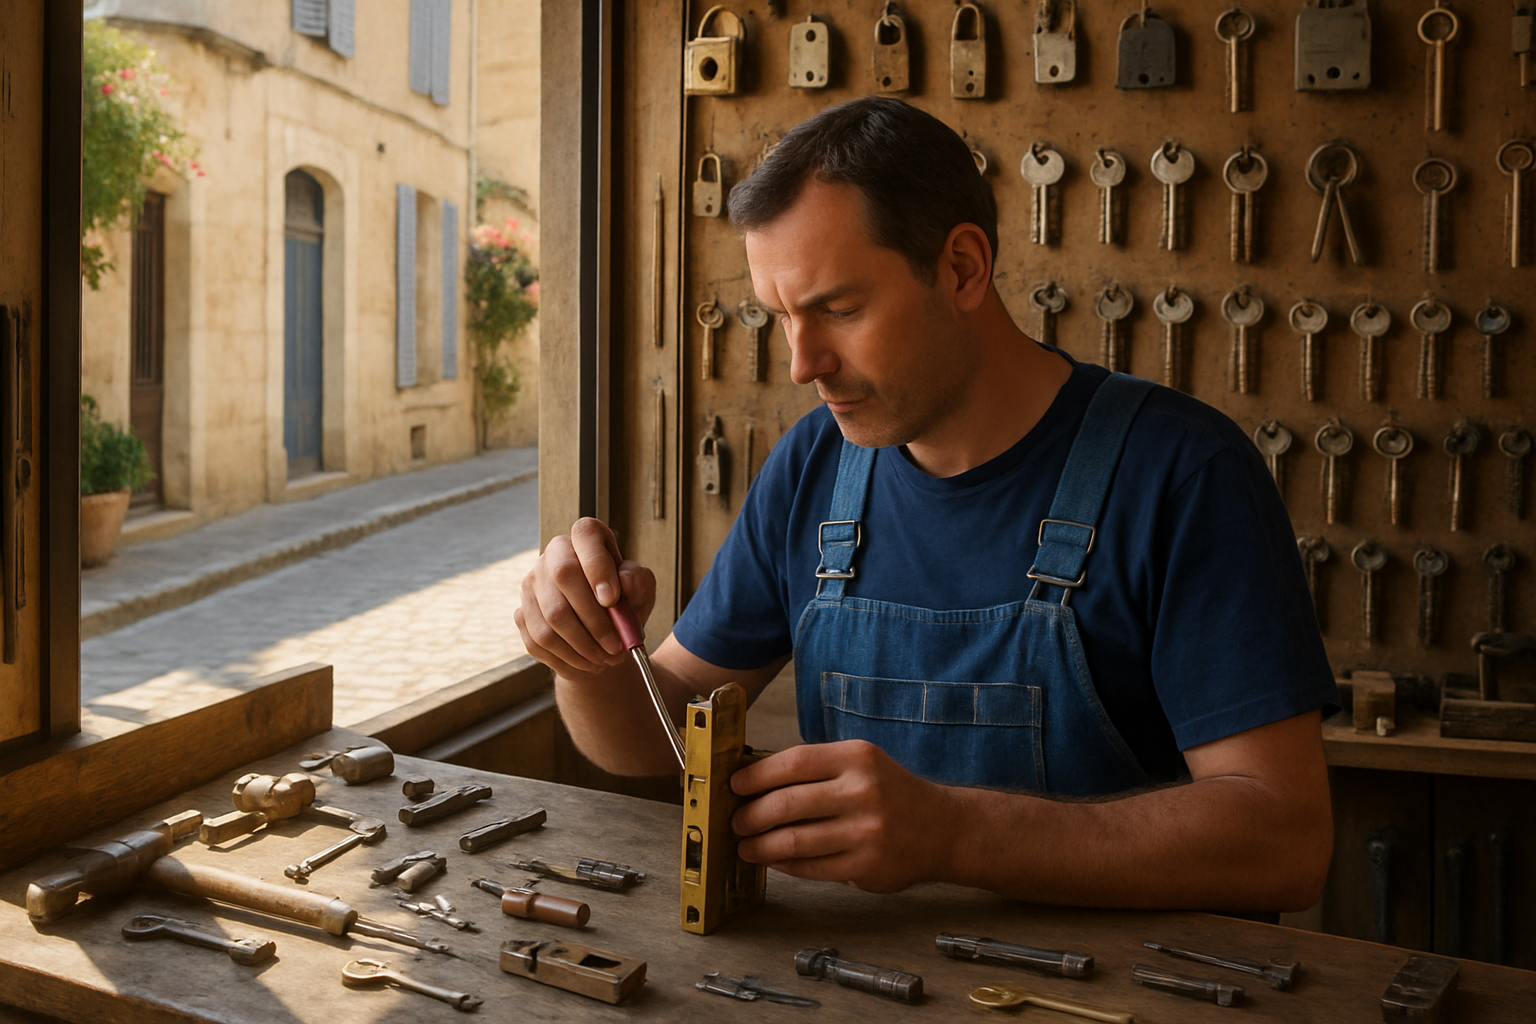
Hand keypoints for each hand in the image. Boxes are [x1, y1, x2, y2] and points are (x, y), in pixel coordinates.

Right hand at [516, 517, 656, 677]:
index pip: (585, 534)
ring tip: (607, 659)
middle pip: (564, 576)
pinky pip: (540, 640)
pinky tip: (587, 663)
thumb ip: (639, 581)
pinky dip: (568, 657)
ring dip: (584, 644)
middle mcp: (553, 555)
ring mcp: (532, 583)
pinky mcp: (522, 613)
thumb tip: (624, 580)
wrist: (601, 635)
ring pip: (552, 615)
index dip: (597, 566)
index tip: (611, 600)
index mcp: (586, 538)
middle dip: (594, 618)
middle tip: (616, 645)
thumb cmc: (623, 605)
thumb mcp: (642, 591)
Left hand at [729, 740, 955, 892]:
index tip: (735, 786)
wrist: (943, 828)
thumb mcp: (861, 764)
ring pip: (794, 840)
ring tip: (745, 846)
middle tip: (735, 821)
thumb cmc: (891, 793)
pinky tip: (773, 859)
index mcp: (857, 758)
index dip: (756, 776)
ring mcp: (865, 831)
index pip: (793, 762)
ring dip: (760, 845)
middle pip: (787, 803)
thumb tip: (756, 781)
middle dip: (751, 815)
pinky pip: (811, 867)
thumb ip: (816, 770)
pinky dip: (784, 864)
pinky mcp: (866, 866)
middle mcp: (862, 791)